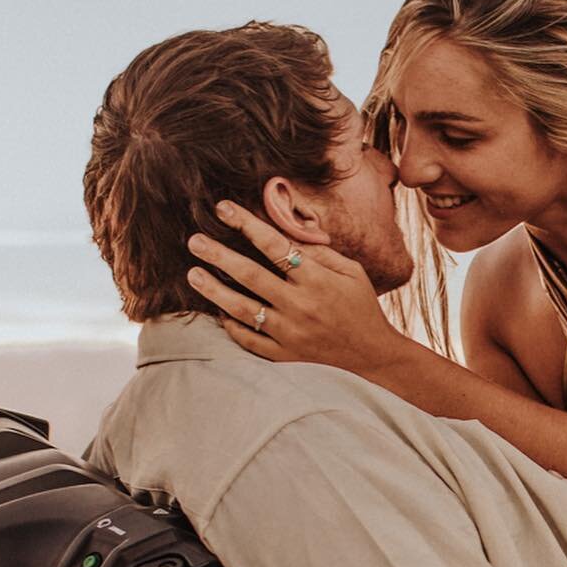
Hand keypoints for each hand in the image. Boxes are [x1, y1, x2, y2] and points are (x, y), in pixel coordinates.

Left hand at [185, 201, 403, 377]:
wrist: (373, 358)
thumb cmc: (361, 308)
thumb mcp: (351, 273)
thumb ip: (319, 253)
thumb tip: (284, 233)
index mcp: (317, 280)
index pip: (274, 245)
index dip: (246, 224)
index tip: (222, 208)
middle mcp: (300, 306)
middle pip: (250, 275)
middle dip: (218, 254)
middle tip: (194, 240)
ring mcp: (290, 334)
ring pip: (242, 309)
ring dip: (214, 290)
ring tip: (193, 274)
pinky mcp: (284, 356)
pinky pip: (249, 339)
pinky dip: (231, 325)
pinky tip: (219, 311)